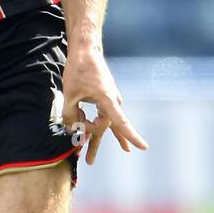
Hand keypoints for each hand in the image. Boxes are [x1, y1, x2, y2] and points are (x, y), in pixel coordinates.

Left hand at [61, 46, 147, 165]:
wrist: (86, 51)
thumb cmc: (78, 70)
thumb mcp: (69, 94)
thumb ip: (71, 114)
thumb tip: (73, 130)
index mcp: (106, 99)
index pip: (121, 122)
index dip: (131, 135)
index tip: (144, 147)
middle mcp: (112, 102)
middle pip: (104, 129)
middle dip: (94, 144)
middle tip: (88, 162)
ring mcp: (109, 101)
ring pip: (103, 125)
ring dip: (93, 137)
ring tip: (88, 157)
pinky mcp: (105, 99)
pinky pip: (103, 118)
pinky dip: (97, 127)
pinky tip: (112, 142)